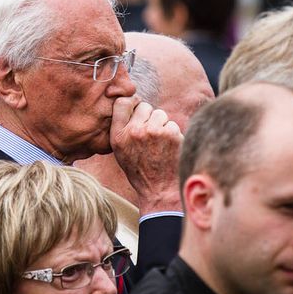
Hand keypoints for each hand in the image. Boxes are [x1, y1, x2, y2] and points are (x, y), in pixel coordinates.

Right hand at [110, 96, 182, 214]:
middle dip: (149, 117)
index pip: (122, 103)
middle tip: (150, 135)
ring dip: (162, 125)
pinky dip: (173, 134)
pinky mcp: (171, 134)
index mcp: (118, 135)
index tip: (137, 110)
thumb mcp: (121, 152)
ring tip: (159, 144)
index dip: (132, 103)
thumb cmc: (140, 171)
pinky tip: (169, 149)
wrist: (160, 190)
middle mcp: (134, 131)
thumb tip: (131, 103)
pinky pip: (173, 124)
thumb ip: (123, 128)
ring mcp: (153, 131)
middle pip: (144, 106)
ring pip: (160, 114)